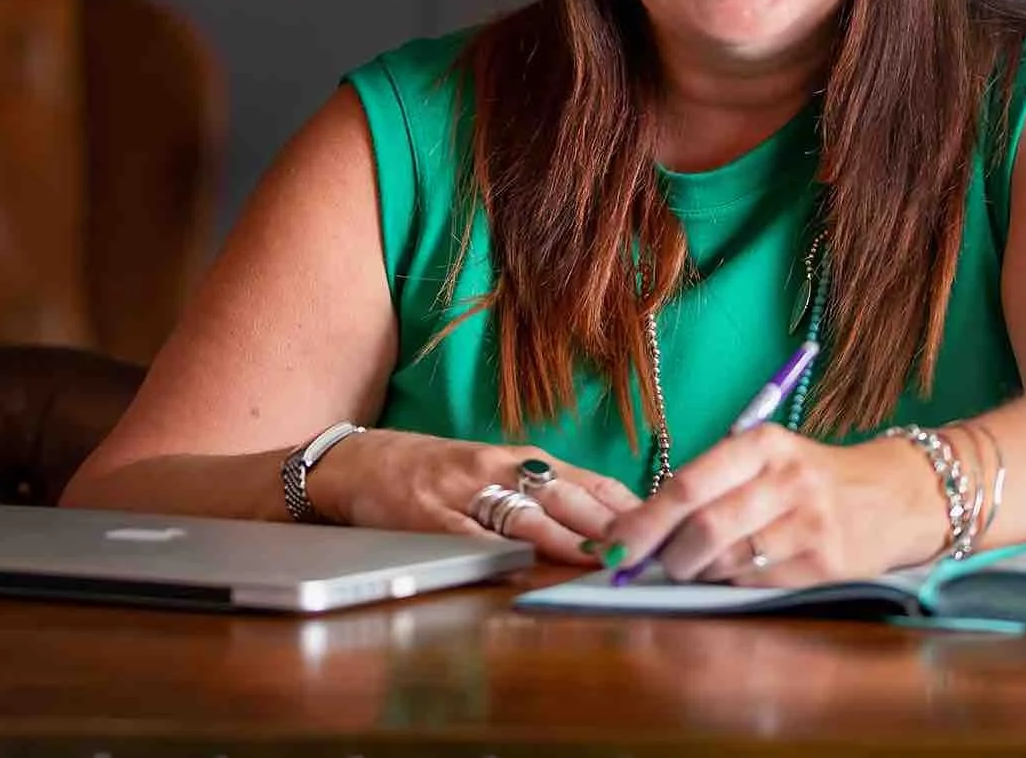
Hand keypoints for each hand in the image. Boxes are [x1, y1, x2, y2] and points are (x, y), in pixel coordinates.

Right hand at [302, 428, 639, 565]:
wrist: (359, 463)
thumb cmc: (436, 472)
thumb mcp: (496, 471)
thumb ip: (544, 494)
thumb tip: (607, 525)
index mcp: (522, 458)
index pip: (591, 482)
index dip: (629, 506)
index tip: (666, 528)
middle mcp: (499, 469)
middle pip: (568, 496)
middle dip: (610, 525)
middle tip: (649, 548)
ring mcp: (464, 493)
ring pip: (527, 515)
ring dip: (569, 540)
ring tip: (603, 561)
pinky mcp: (430, 520)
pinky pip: (472, 537)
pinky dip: (502, 552)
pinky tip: (527, 567)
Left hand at [596, 425, 946, 585]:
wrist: (895, 495)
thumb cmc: (811, 479)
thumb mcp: (767, 460)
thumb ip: (711, 484)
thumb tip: (641, 527)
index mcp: (763, 444)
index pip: (688, 484)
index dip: (644, 521)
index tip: (615, 544)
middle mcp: (787, 479)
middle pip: (703, 527)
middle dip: (664, 555)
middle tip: (647, 566)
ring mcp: (808, 523)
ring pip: (726, 560)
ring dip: (696, 572)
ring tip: (693, 567)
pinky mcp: (825, 563)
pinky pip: (756, 582)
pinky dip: (730, 584)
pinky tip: (730, 575)